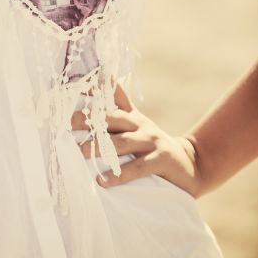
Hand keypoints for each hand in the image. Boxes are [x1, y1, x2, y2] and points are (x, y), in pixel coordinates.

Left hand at [70, 81, 205, 197]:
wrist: (190, 166)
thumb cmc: (154, 145)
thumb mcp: (138, 123)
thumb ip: (121, 103)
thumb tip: (104, 77)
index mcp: (133, 117)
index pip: (111, 100)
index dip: (93, 92)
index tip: (71, 90)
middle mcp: (141, 125)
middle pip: (112, 119)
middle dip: (88, 121)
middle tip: (66, 124)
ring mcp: (152, 141)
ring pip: (121, 143)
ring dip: (99, 148)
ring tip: (79, 152)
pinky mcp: (162, 160)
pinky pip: (138, 168)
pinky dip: (119, 175)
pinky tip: (103, 180)